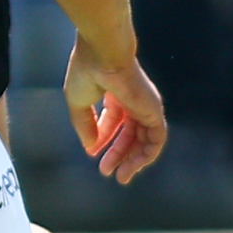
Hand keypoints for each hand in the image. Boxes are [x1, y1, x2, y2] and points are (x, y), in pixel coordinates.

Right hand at [65, 39, 166, 184]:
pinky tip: (133, 165)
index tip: (93, 153)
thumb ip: (84, 125)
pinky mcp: (154, 113)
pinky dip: (146, 155)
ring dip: (132, 159)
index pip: (113, 121)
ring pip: (143, 140)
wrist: (104, 56)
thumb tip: (90, 147)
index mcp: (114, 94)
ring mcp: (145, 108)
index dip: (103, 138)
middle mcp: (132, 101)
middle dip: (117, 154)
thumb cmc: (87, 73)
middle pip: (128, 134)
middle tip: (107, 172)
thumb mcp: (77, 102)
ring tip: (120, 176)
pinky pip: (155, 140)